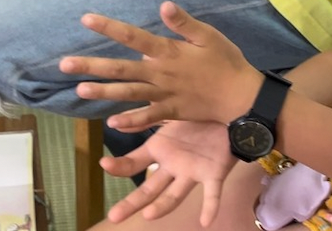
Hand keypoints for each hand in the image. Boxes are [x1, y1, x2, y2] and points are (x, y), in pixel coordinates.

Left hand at [59, 1, 262, 126]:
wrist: (241, 96)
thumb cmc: (226, 61)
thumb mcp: (208, 35)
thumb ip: (184, 23)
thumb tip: (163, 5)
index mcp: (168, 51)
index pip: (133, 37)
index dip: (109, 28)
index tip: (86, 19)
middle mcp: (161, 73)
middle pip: (121, 69)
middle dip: (91, 66)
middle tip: (63, 64)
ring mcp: (164, 94)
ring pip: (128, 94)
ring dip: (103, 93)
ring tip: (78, 91)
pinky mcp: (172, 112)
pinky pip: (147, 117)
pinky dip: (130, 121)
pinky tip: (111, 123)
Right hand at [100, 120, 234, 226]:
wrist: (228, 112)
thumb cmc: (196, 114)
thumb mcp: (168, 113)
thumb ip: (144, 117)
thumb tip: (115, 117)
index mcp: (160, 151)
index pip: (134, 163)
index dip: (119, 166)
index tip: (103, 164)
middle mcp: (172, 167)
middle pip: (149, 189)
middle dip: (132, 202)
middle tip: (113, 217)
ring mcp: (192, 173)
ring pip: (175, 195)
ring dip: (162, 207)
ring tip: (149, 216)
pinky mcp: (213, 175)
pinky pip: (211, 193)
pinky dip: (209, 207)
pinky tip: (205, 221)